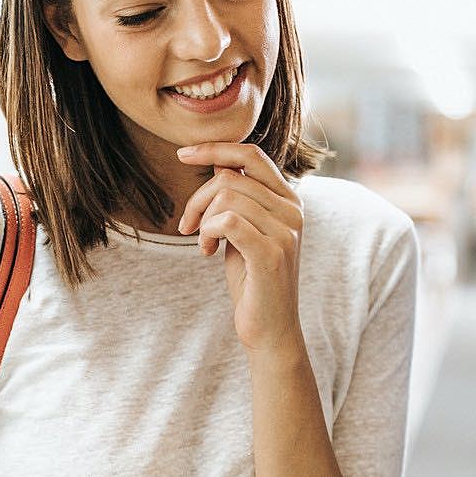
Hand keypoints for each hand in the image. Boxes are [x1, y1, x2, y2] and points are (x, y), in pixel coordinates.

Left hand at [176, 143, 302, 352]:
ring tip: (203, 245)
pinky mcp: (271, 252)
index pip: (252, 155)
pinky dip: (207, 233)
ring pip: (225, 197)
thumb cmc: (252, 280)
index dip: (214, 148)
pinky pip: (227, 221)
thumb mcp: (242, 230)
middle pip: (230, 177)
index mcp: (288, 200)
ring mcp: (286, 231)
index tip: (182, 154)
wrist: (269, 328)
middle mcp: (293, 210)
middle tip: (186, 227)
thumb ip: (237, 197)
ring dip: (201, 221)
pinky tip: (208, 252)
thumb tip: (218, 161)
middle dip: (197, 200)